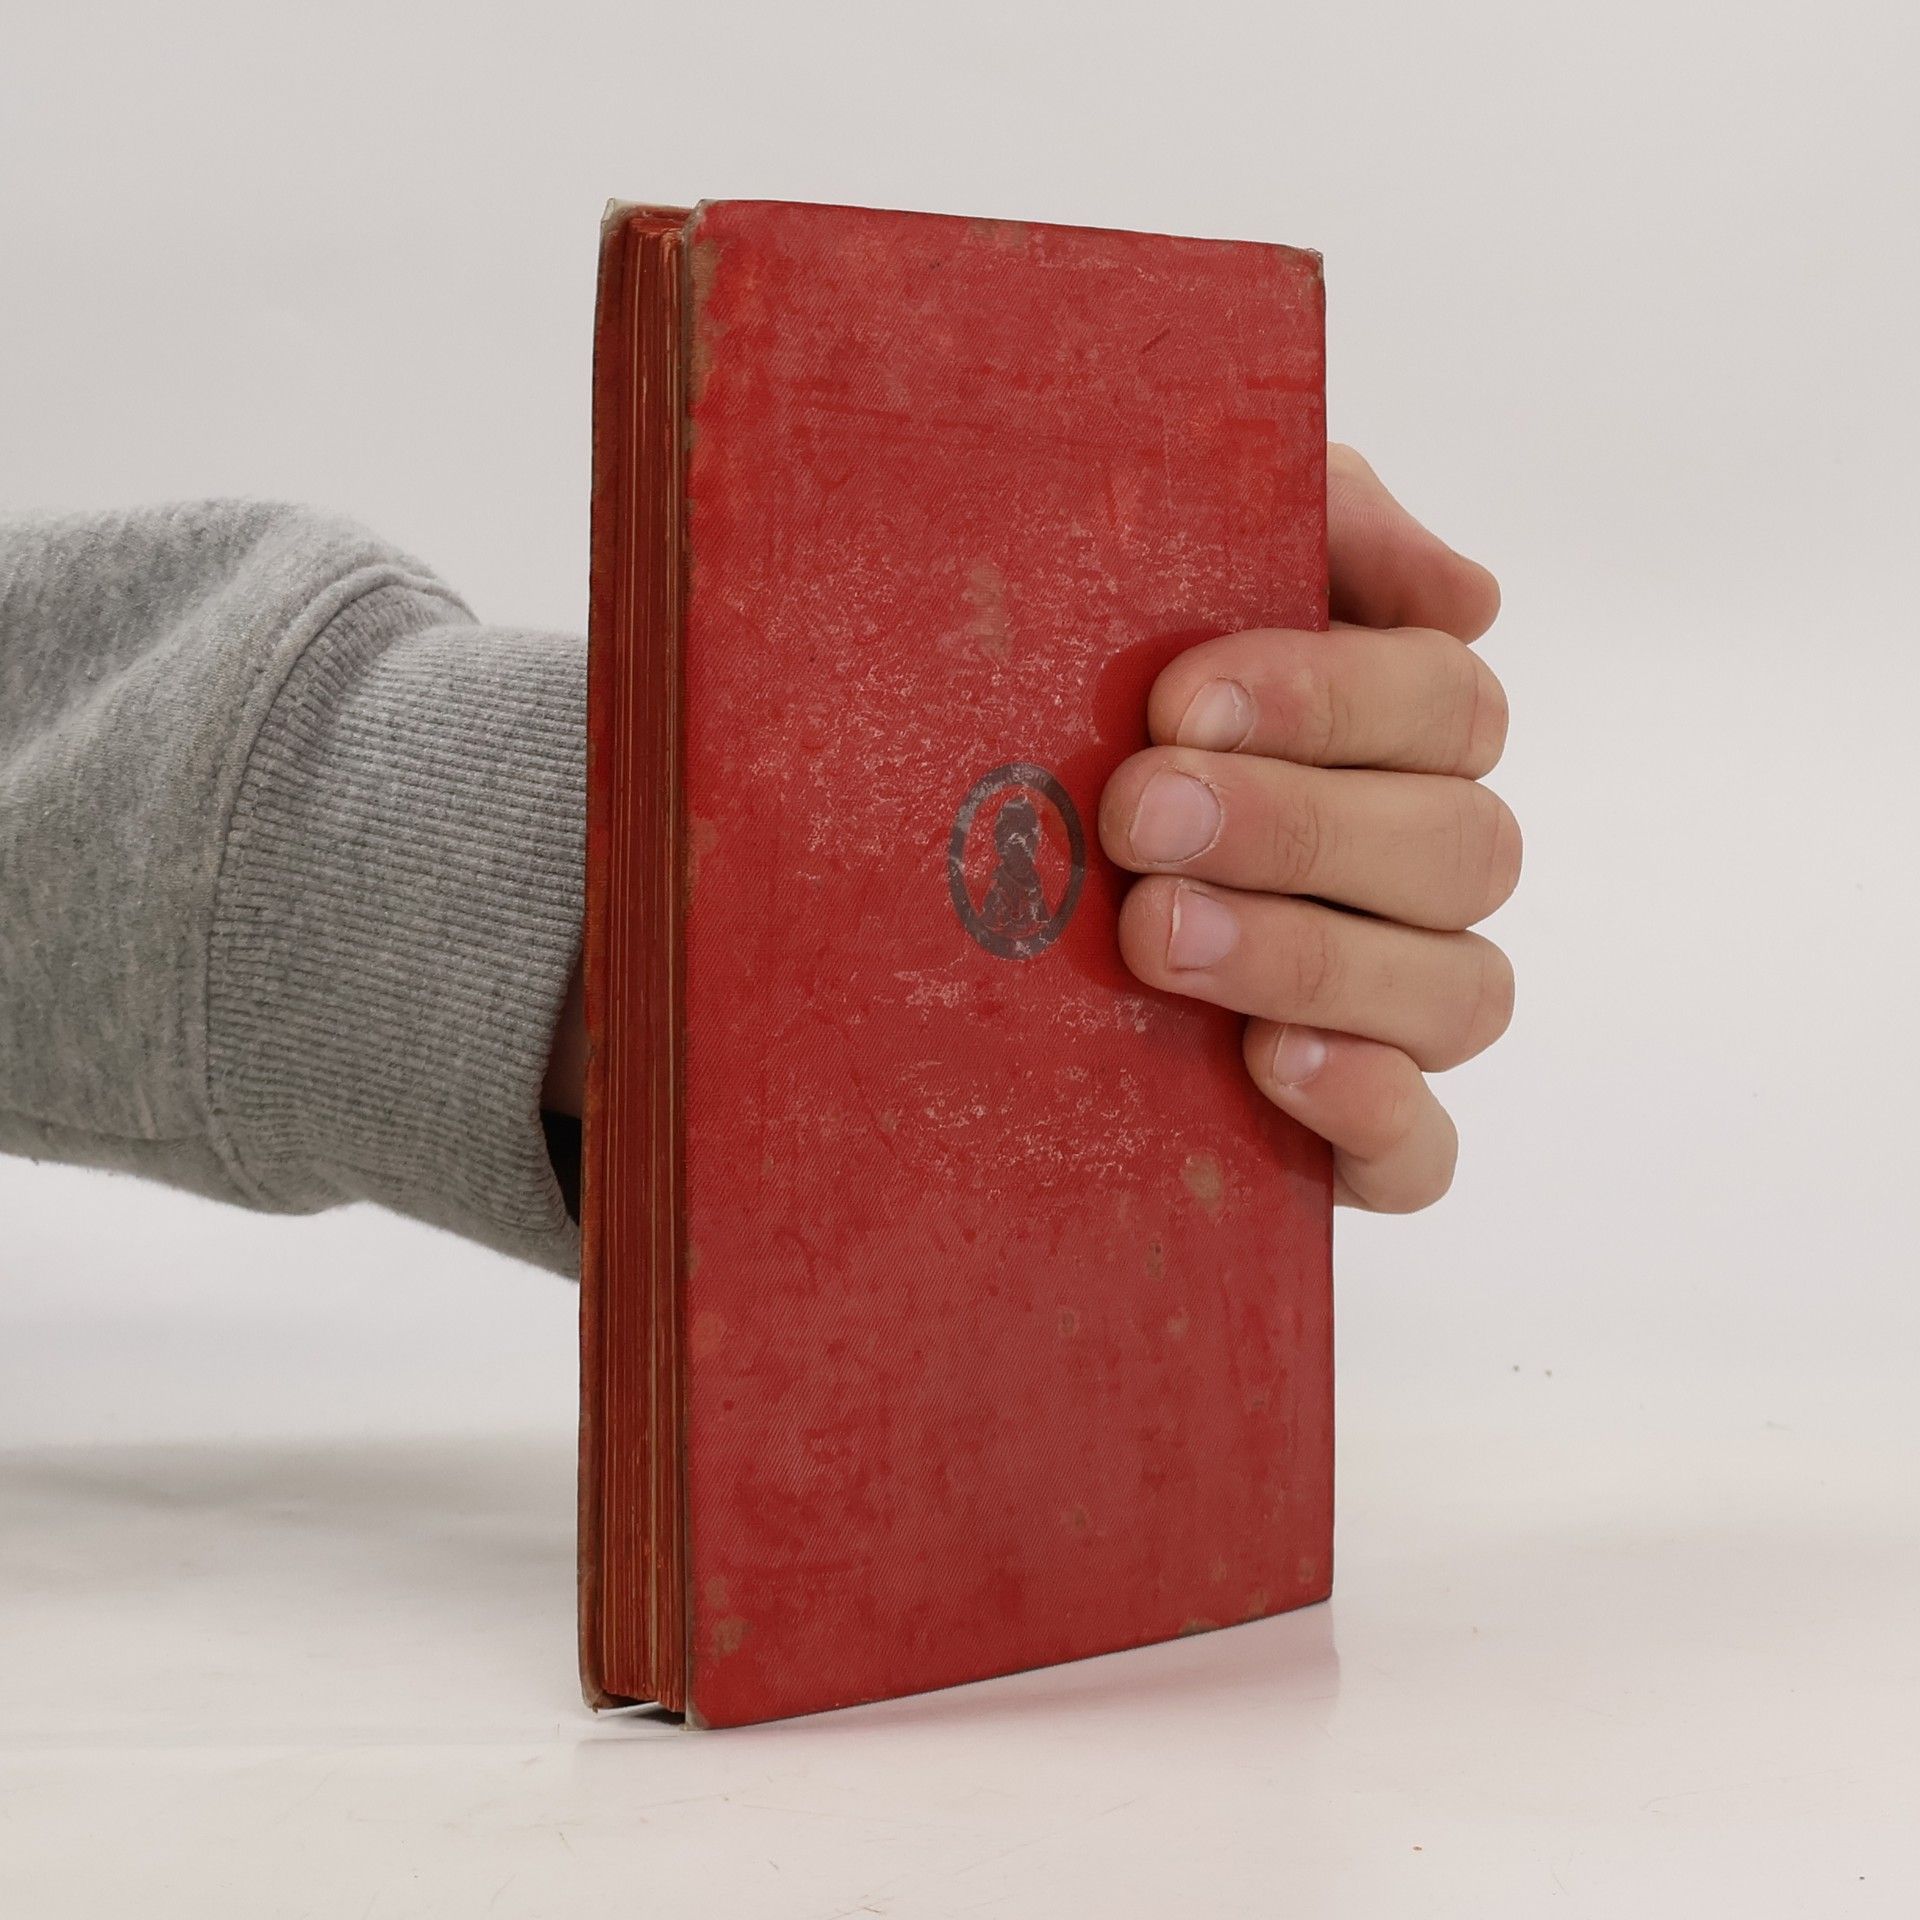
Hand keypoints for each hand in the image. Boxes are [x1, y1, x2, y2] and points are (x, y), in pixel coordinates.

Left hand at [1098, 444, 1516, 1211]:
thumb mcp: (1165, 567)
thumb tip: (1466, 593)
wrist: (935, 870)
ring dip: (1315, 959)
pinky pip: (1422, 1155)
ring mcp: (1394, 1009)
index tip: (1175, 700)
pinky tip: (1272, 1065)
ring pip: (1458, 993)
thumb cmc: (1070, 704)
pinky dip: (1372, 1113)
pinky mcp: (1347, 1132)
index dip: (1330, 700)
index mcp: (1392, 737)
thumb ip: (1317, 524)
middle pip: (1462, 848)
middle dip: (1298, 829)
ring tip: (1161, 937)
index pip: (1444, 704)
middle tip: (1137, 817)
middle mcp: (1415, 872)